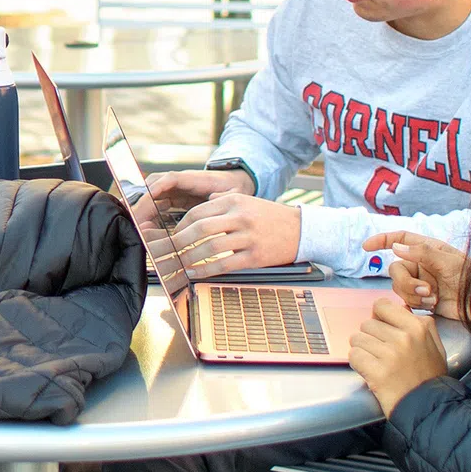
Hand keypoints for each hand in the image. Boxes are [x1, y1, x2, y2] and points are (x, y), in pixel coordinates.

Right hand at [142, 167, 255, 221]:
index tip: (147, 198)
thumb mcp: (233, 192)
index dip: (157, 187)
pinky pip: (157, 203)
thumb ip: (225, 195)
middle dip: (144, 202)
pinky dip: (150, 213)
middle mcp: (180, 182)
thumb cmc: (233, 187)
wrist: (234, 183)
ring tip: (138, 226)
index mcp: (193, 178)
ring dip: (144, 209)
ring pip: (152, 195)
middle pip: (154, 186)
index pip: (170, 179)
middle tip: (136, 220)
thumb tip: (214, 198)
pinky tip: (147, 227)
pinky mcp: (175, 198)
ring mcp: (176, 189)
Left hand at [168, 192, 300, 280]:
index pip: (198, 212)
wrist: (301, 230)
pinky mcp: (255, 256)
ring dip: (190, 257)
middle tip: (169, 250)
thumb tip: (207, 200)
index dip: (181, 225)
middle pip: (200, 228)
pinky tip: (195, 272)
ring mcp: (248, 237)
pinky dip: (206, 269)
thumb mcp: (248, 201)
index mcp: (235, 201)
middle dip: (179, 241)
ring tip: (180, 263)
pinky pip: (225, 264)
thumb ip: (225, 199)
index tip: (173, 235)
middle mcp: (240, 217)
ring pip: (210, 247)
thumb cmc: (271, 216)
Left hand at [346, 293, 449, 415]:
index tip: (381, 328)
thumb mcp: (434, 345)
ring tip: (376, 362)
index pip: (382, 305)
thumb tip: (399, 309)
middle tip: (381, 353)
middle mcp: (404, 337)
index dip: (378, 317)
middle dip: (370, 337)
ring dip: (363, 350)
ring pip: (357, 339)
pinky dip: (358, 363)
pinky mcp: (377, 371)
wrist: (428, 406)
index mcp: (418, 327)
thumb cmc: (429, 377)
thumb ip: (420, 325)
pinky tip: (370, 371)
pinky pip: (354, 355)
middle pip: (367, 324)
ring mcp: (390, 354)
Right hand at [364, 231, 469, 320]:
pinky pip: (406, 300)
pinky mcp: (423, 299)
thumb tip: (396, 247)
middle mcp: (422, 264)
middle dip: (406, 282)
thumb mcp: (450, 262)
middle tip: (426, 291)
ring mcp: (421, 282)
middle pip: (395, 269)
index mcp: (428, 249)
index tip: (366, 247)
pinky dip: (416, 304)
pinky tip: (432, 306)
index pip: (401, 239)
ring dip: (413, 295)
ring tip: (433, 299)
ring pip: (399, 287)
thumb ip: (423, 253)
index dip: (382, 240)